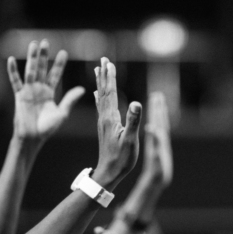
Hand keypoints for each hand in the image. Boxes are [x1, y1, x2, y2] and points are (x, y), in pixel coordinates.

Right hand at [7, 40, 84, 141]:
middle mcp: (39, 89)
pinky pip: (15, 81)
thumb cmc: (47, 128)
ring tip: (34, 44)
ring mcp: (28, 91)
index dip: (59, 64)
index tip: (64, 52)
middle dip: (44, 56)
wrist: (33, 137)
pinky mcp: (19, 95)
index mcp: (50, 92)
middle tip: (46, 41)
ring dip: (32, 58)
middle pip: (42, 69)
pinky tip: (12, 59)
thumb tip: (82, 89)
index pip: (55, 74)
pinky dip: (13, 70)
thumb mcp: (62, 113)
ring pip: (30, 71)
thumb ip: (70, 100)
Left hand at [93, 57, 141, 186]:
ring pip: (101, 97)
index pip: (110, 93)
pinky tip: (96, 94)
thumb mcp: (131, 140)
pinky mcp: (104, 128)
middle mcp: (104, 117)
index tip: (109, 63)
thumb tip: (136, 102)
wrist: (108, 173)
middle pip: (103, 91)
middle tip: (103, 60)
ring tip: (98, 71)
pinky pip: (101, 107)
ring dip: (100, 83)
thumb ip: (133, 121)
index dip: (110, 77)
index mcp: (111, 118)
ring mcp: (103, 122)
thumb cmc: (121, 159)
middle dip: (104, 75)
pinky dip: (99, 97)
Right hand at [142, 92, 172, 188]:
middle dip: (159, 108)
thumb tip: (153, 129)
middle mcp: (162, 140)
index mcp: (160, 141)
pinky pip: (157, 131)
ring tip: (157, 102)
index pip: (158, 122)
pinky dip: (155, 123)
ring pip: (160, 125)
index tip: (155, 99)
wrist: (160, 181)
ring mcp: (161, 143)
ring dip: (158, 114)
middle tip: (157, 95)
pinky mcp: (158, 146)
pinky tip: (152, 120)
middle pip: (161, 121)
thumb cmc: (157, 172)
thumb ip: (156, 144)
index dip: (157, 111)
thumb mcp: (156, 158)